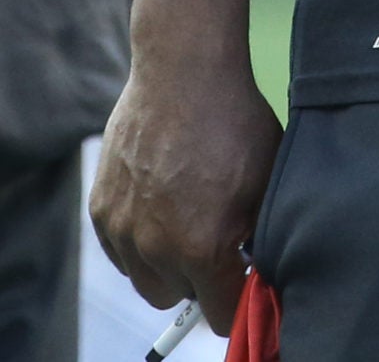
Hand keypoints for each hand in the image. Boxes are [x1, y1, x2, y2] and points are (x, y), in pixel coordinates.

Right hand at [90, 47, 279, 333]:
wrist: (184, 75)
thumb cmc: (236, 123)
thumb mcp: (268, 181)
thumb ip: (263, 235)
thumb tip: (263, 268)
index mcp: (203, 246)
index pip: (222, 312)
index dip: (239, 302)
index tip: (247, 285)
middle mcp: (156, 247)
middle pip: (182, 297)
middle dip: (204, 278)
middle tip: (221, 240)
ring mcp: (123, 231)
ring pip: (148, 279)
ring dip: (169, 262)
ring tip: (191, 218)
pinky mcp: (101, 211)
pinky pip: (122, 252)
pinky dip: (141, 242)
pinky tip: (164, 205)